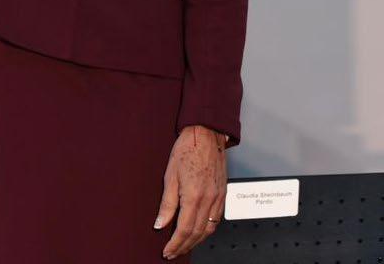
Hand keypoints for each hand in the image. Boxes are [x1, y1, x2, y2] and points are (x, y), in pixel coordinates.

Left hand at [154, 125, 226, 258]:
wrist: (207, 132)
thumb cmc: (188, 148)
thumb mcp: (170, 174)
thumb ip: (167, 203)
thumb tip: (160, 224)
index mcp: (194, 195)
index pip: (184, 230)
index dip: (175, 244)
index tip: (167, 250)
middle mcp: (209, 199)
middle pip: (197, 233)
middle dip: (184, 246)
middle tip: (173, 252)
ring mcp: (218, 196)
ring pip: (208, 229)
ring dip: (196, 241)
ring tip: (184, 246)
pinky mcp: (223, 192)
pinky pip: (216, 218)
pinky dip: (207, 229)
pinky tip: (199, 231)